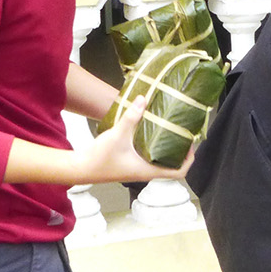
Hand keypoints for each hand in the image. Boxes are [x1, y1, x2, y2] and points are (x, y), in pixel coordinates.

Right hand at [75, 96, 194, 182]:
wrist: (79, 168)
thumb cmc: (99, 158)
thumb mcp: (117, 135)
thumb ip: (131, 117)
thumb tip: (143, 98)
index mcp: (147, 171)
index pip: (178, 172)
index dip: (189, 160)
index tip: (191, 144)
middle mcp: (145, 172)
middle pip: (172, 165)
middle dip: (179, 151)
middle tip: (182, 132)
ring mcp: (137, 170)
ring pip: (159, 161)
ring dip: (166, 148)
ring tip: (169, 129)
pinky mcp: (129, 165)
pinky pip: (148, 157)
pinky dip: (153, 147)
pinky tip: (150, 132)